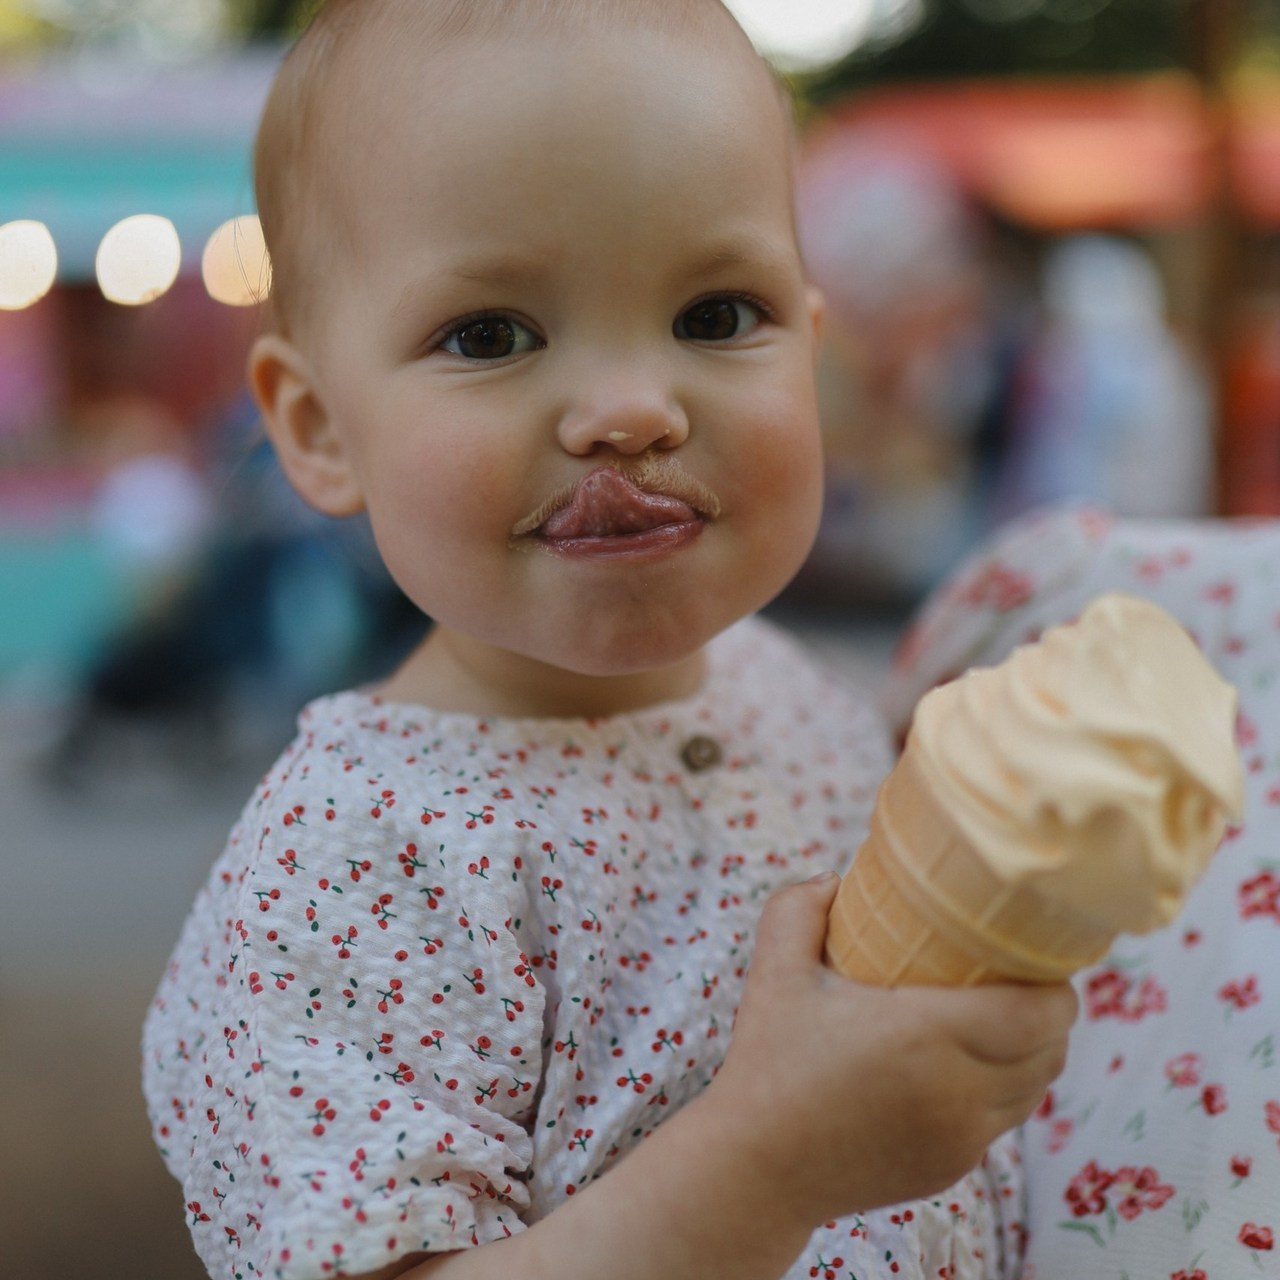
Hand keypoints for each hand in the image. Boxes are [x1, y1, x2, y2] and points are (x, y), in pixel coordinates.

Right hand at [707, 872, 1076, 1226]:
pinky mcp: (952, 1169)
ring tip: (998, 1020)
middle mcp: (958, 1092)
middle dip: (1048, 1013)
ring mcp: (961, 1138)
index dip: (1056, 986)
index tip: (1036, 956)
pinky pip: (1001, 1121)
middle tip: (1018, 979)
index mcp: (927, 1034)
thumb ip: (798, 909)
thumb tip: (834, 879)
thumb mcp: (774, 971)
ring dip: (1030, 1053)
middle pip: (1051, 1050)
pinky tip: (959, 1067)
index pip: (1041, 1014)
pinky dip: (998, 1091)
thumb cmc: (768, 1062)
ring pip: (1033, 1090)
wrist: (757, 1167)